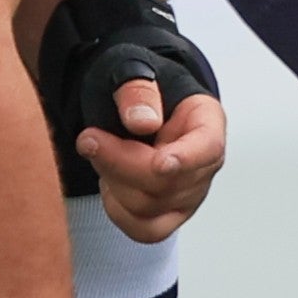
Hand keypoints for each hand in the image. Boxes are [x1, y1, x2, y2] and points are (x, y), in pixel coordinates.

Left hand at [76, 80, 227, 242]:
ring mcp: (188, 193)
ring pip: (150, 209)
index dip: (186, 159)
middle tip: (89, 138)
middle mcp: (203, 163)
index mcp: (205, 122)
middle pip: (168, 184)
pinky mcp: (167, 213)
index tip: (160, 162)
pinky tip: (108, 179)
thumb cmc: (134, 87)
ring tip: (101, 152)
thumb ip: (136, 90)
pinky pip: (143, 229)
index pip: (208, 148)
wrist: (127, 103)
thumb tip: (143, 122)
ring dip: (113, 181)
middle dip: (120, 162)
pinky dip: (116, 208)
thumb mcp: (129, 69)